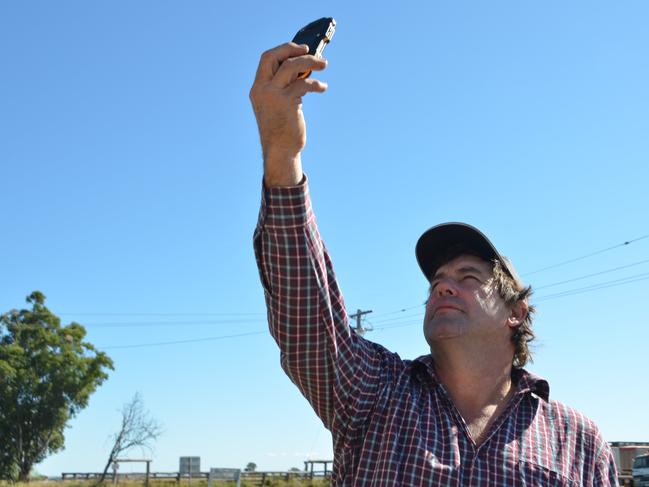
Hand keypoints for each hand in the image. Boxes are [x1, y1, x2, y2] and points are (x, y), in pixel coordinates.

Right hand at [249, 42, 327, 185]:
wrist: (280, 151)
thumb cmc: (282, 129)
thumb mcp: (278, 104)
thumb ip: (284, 87)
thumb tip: (303, 69)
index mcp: (257, 89)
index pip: (267, 59)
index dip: (283, 50)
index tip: (299, 49)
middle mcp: (262, 89)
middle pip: (275, 57)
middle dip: (293, 49)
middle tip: (310, 51)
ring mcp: (273, 95)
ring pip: (291, 66)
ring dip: (310, 62)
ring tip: (324, 65)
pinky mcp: (286, 102)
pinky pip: (304, 84)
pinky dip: (316, 84)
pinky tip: (323, 88)